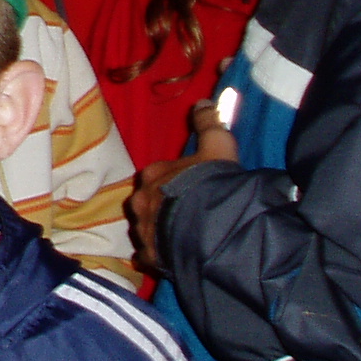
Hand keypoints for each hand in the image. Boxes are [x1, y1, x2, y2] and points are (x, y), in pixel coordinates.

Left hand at [128, 105, 237, 272]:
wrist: (211, 230)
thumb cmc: (212, 185)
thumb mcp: (218, 147)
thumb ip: (210, 123)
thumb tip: (203, 102)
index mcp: (153, 174)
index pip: (157, 174)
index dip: (174, 180)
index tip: (188, 187)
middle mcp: (142, 200)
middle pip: (149, 201)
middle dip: (163, 206)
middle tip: (186, 214)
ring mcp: (143, 230)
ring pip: (148, 228)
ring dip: (161, 231)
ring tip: (182, 238)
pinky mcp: (150, 256)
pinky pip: (149, 256)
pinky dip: (157, 256)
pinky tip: (172, 258)